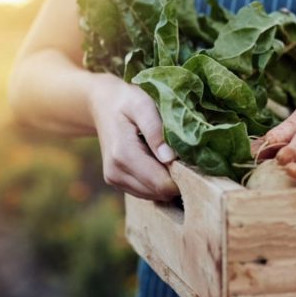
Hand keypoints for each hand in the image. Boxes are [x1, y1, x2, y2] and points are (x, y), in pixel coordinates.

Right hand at [88, 74, 178, 200]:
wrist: (102, 104)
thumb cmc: (126, 101)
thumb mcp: (143, 105)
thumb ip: (155, 130)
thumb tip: (170, 158)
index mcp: (123, 154)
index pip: (160, 183)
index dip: (182, 176)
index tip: (193, 160)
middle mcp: (116, 172)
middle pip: (159, 192)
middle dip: (177, 179)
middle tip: (186, 156)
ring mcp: (114, 179)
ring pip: (154, 195)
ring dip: (167, 180)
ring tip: (170, 155)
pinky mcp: (117, 182)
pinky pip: (146, 192)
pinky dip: (157, 181)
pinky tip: (159, 160)